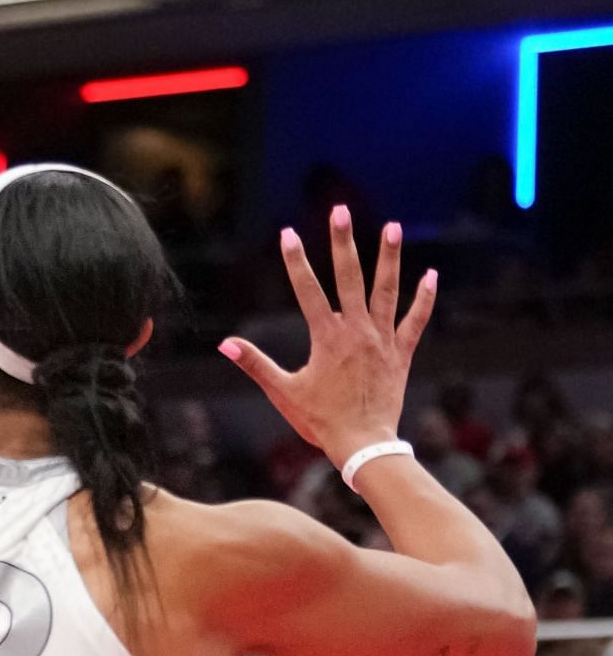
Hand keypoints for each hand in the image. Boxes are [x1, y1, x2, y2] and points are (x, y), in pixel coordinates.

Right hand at [220, 209, 436, 468]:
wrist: (363, 444)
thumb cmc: (321, 422)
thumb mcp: (284, 392)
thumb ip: (256, 364)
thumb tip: (225, 344)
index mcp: (327, 338)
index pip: (308, 291)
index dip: (296, 261)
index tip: (287, 233)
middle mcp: (357, 331)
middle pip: (349, 278)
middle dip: (342, 242)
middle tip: (339, 211)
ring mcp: (382, 340)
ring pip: (386, 290)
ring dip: (389, 258)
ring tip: (393, 227)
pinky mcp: (400, 354)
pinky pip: (415, 321)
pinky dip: (424, 299)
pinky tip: (431, 274)